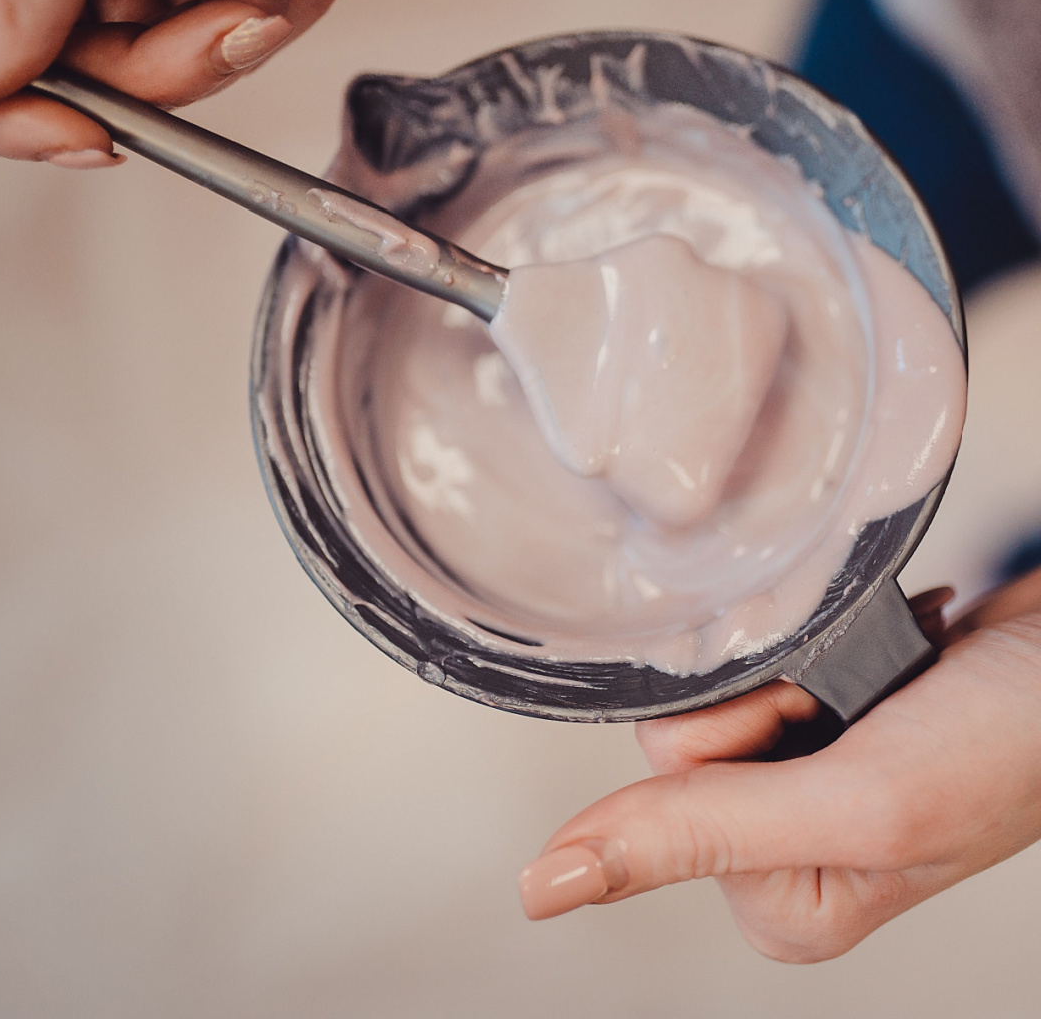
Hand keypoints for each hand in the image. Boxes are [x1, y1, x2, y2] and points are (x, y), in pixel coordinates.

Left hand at [518, 569, 1040, 961]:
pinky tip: (873, 655)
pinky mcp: (820, 720)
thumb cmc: (1010, 745)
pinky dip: (816, 640)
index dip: (737, 731)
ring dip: (798, 659)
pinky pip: (761, 658)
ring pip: (721, 685)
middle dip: (770, 691)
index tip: (815, 727)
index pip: (667, 788)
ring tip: (873, 674)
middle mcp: (778, 848)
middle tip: (852, 697)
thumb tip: (547, 887)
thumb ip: (697, 835)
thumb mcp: (854, 802)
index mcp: (780, 900)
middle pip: (688, 732)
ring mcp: (800, 780)